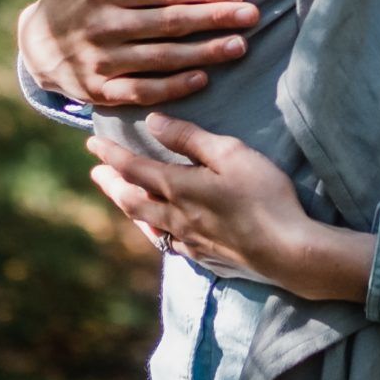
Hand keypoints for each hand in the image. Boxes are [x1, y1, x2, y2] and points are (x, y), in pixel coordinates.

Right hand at [18, 0, 258, 107]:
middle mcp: (104, 26)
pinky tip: (202, 78)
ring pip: (161, 59)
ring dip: (203, 54)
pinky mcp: (100, 90)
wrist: (34, 43)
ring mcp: (102, 61)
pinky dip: (172, 88)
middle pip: (169, 24)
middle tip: (253, 16)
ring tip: (239, 47)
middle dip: (214, 19)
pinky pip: (142, 91)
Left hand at [87, 115, 375, 305]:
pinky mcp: (204, 257)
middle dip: (111, 184)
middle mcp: (175, 217)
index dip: (111, 155)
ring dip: (128, 207)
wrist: (286, 251)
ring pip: (146, 223)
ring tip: (119, 198)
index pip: (134, 168)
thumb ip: (190, 138)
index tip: (92, 144)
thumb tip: (153, 122)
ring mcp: (188, 241)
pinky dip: (153, 230)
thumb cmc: (263, 196)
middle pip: (131, 199)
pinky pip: (167, 242)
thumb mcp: (231, 154)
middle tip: (95, 173)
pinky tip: (159, 231)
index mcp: (178, 188)